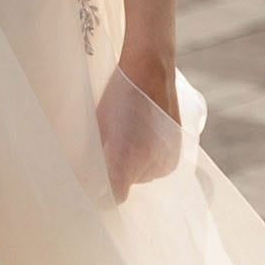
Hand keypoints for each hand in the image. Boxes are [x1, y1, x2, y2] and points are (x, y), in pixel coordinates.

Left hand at [96, 62, 182, 203]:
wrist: (150, 71)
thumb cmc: (118, 95)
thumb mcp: (100, 126)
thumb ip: (96, 154)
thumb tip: (88, 174)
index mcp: (127, 160)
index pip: (116, 194)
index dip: (106, 191)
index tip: (97, 186)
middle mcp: (150, 165)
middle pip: (131, 183)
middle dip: (120, 171)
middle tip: (113, 147)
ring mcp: (166, 159)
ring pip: (146, 175)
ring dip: (137, 164)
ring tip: (130, 136)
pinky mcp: (177, 151)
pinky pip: (159, 165)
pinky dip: (151, 157)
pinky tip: (144, 136)